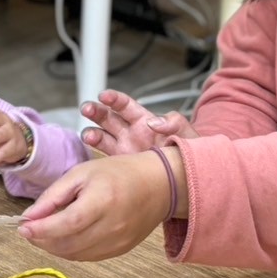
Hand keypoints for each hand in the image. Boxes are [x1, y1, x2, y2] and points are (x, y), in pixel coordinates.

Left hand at [19, 152, 177, 260]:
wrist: (158, 185)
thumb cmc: (117, 173)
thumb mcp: (82, 173)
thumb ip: (54, 195)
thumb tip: (30, 216)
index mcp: (102, 201)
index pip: (66, 224)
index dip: (41, 230)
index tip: (22, 227)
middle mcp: (111, 226)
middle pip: (68, 244)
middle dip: (42, 241)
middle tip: (29, 230)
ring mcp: (118, 242)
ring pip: (76, 255)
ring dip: (54, 248)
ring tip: (44, 234)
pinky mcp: (121, 250)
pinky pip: (88, 257)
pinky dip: (71, 251)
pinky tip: (63, 239)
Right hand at [80, 90, 196, 155]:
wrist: (188, 180)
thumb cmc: (190, 154)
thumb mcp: (188, 135)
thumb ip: (175, 123)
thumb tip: (154, 122)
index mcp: (144, 121)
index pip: (125, 105)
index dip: (114, 99)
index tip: (103, 96)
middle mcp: (130, 133)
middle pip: (108, 117)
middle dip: (96, 111)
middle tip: (87, 109)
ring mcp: (123, 149)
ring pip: (101, 136)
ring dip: (91, 133)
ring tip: (87, 135)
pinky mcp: (120, 165)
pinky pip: (104, 158)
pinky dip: (95, 155)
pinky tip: (90, 154)